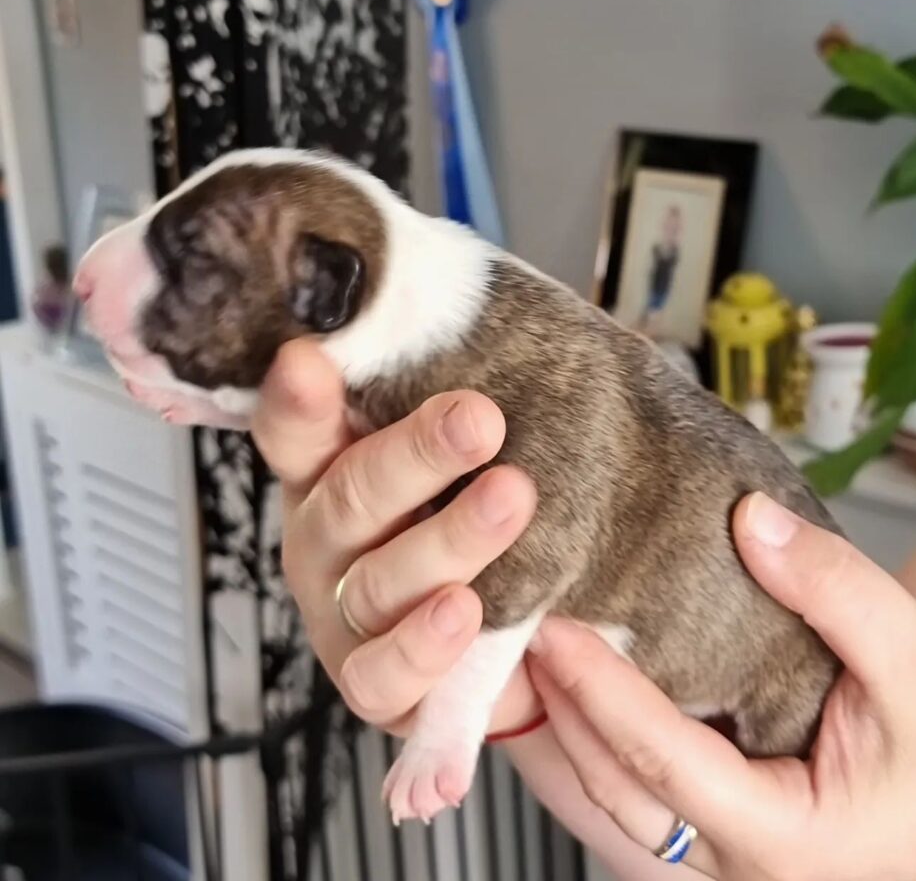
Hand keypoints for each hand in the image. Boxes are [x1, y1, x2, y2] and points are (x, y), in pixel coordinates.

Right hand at [252, 339, 538, 735]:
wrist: (512, 638)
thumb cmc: (474, 519)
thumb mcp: (467, 461)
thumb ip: (457, 414)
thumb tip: (505, 336)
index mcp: (332, 473)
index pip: (297, 431)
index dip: (298, 400)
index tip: (308, 360)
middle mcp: (325, 541)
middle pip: (349, 495)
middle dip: (415, 454)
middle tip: (478, 419)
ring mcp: (340, 616)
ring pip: (378, 579)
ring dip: (448, 538)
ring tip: (510, 498)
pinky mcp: (371, 684)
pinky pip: (384, 672)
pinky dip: (423, 643)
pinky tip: (464, 608)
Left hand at [528, 492, 915, 880]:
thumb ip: (835, 589)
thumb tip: (752, 520)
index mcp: (785, 841)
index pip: (663, 762)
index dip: (600, 692)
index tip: (551, 628)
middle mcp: (742, 868)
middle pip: (615, 791)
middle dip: (554, 713)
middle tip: (503, 636)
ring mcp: (727, 861)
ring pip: (613, 804)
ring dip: (561, 733)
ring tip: (514, 660)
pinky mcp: (725, 836)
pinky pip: (638, 797)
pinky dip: (596, 744)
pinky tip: (568, 692)